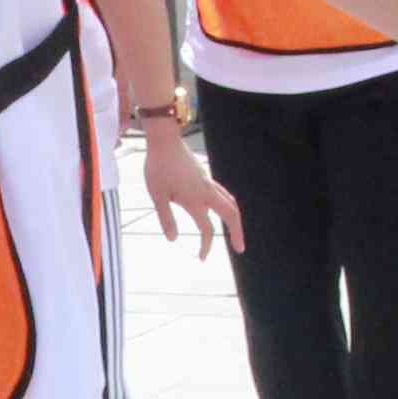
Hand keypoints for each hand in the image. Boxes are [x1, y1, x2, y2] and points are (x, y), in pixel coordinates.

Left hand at [139, 122, 238, 253]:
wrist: (164, 140)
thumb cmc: (158, 167)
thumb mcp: (157, 196)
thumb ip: (166, 218)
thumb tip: (173, 239)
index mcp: (195, 199)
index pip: (207, 228)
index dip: (206, 246)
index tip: (202, 259)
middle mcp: (206, 191)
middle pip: (231, 213)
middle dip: (237, 232)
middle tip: (240, 248)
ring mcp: (207, 182)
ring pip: (230, 201)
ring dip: (234, 218)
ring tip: (235, 231)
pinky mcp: (204, 175)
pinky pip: (222, 193)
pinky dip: (226, 205)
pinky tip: (219, 209)